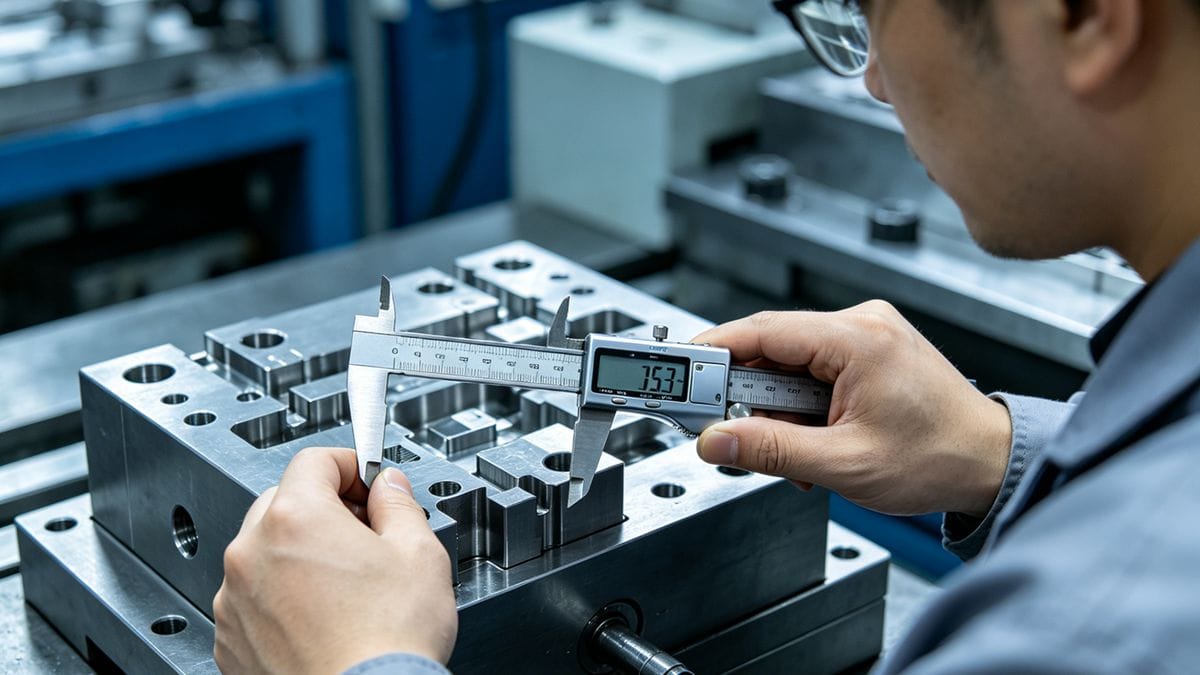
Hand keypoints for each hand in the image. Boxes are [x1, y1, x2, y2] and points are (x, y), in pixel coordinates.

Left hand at [214, 447, 456, 673]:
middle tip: (364, 533)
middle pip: (285, 502)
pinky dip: (281, 598)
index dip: (349, 465)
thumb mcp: (419, 553)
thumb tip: (389, 487)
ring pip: (265, 553)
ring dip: (299, 554)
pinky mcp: (231, 640)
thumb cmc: (388, 641)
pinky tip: (321, 618)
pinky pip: (253, 599)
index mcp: (296, 519)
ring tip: (345, 586)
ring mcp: (235, 600)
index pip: (314, 461)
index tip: (367, 481)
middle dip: (324, 509)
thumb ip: (399, 504)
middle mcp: (252, 553)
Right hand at [693, 301, 1011, 517]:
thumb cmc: (940, 457)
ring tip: (800, 453)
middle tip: (732, 432)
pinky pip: (812, 370)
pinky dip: (800, 406)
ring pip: (788, 363)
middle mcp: (863, 324)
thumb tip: (716, 439)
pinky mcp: (869, 350)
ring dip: (778, 409)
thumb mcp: (844, 463)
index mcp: (858, 339)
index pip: (761, 331)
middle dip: (748, 395)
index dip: (711, 352)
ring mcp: (868, 334)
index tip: (677, 372)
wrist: (990, 462)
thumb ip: (771, 450)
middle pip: (770, 347)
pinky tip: (815, 439)